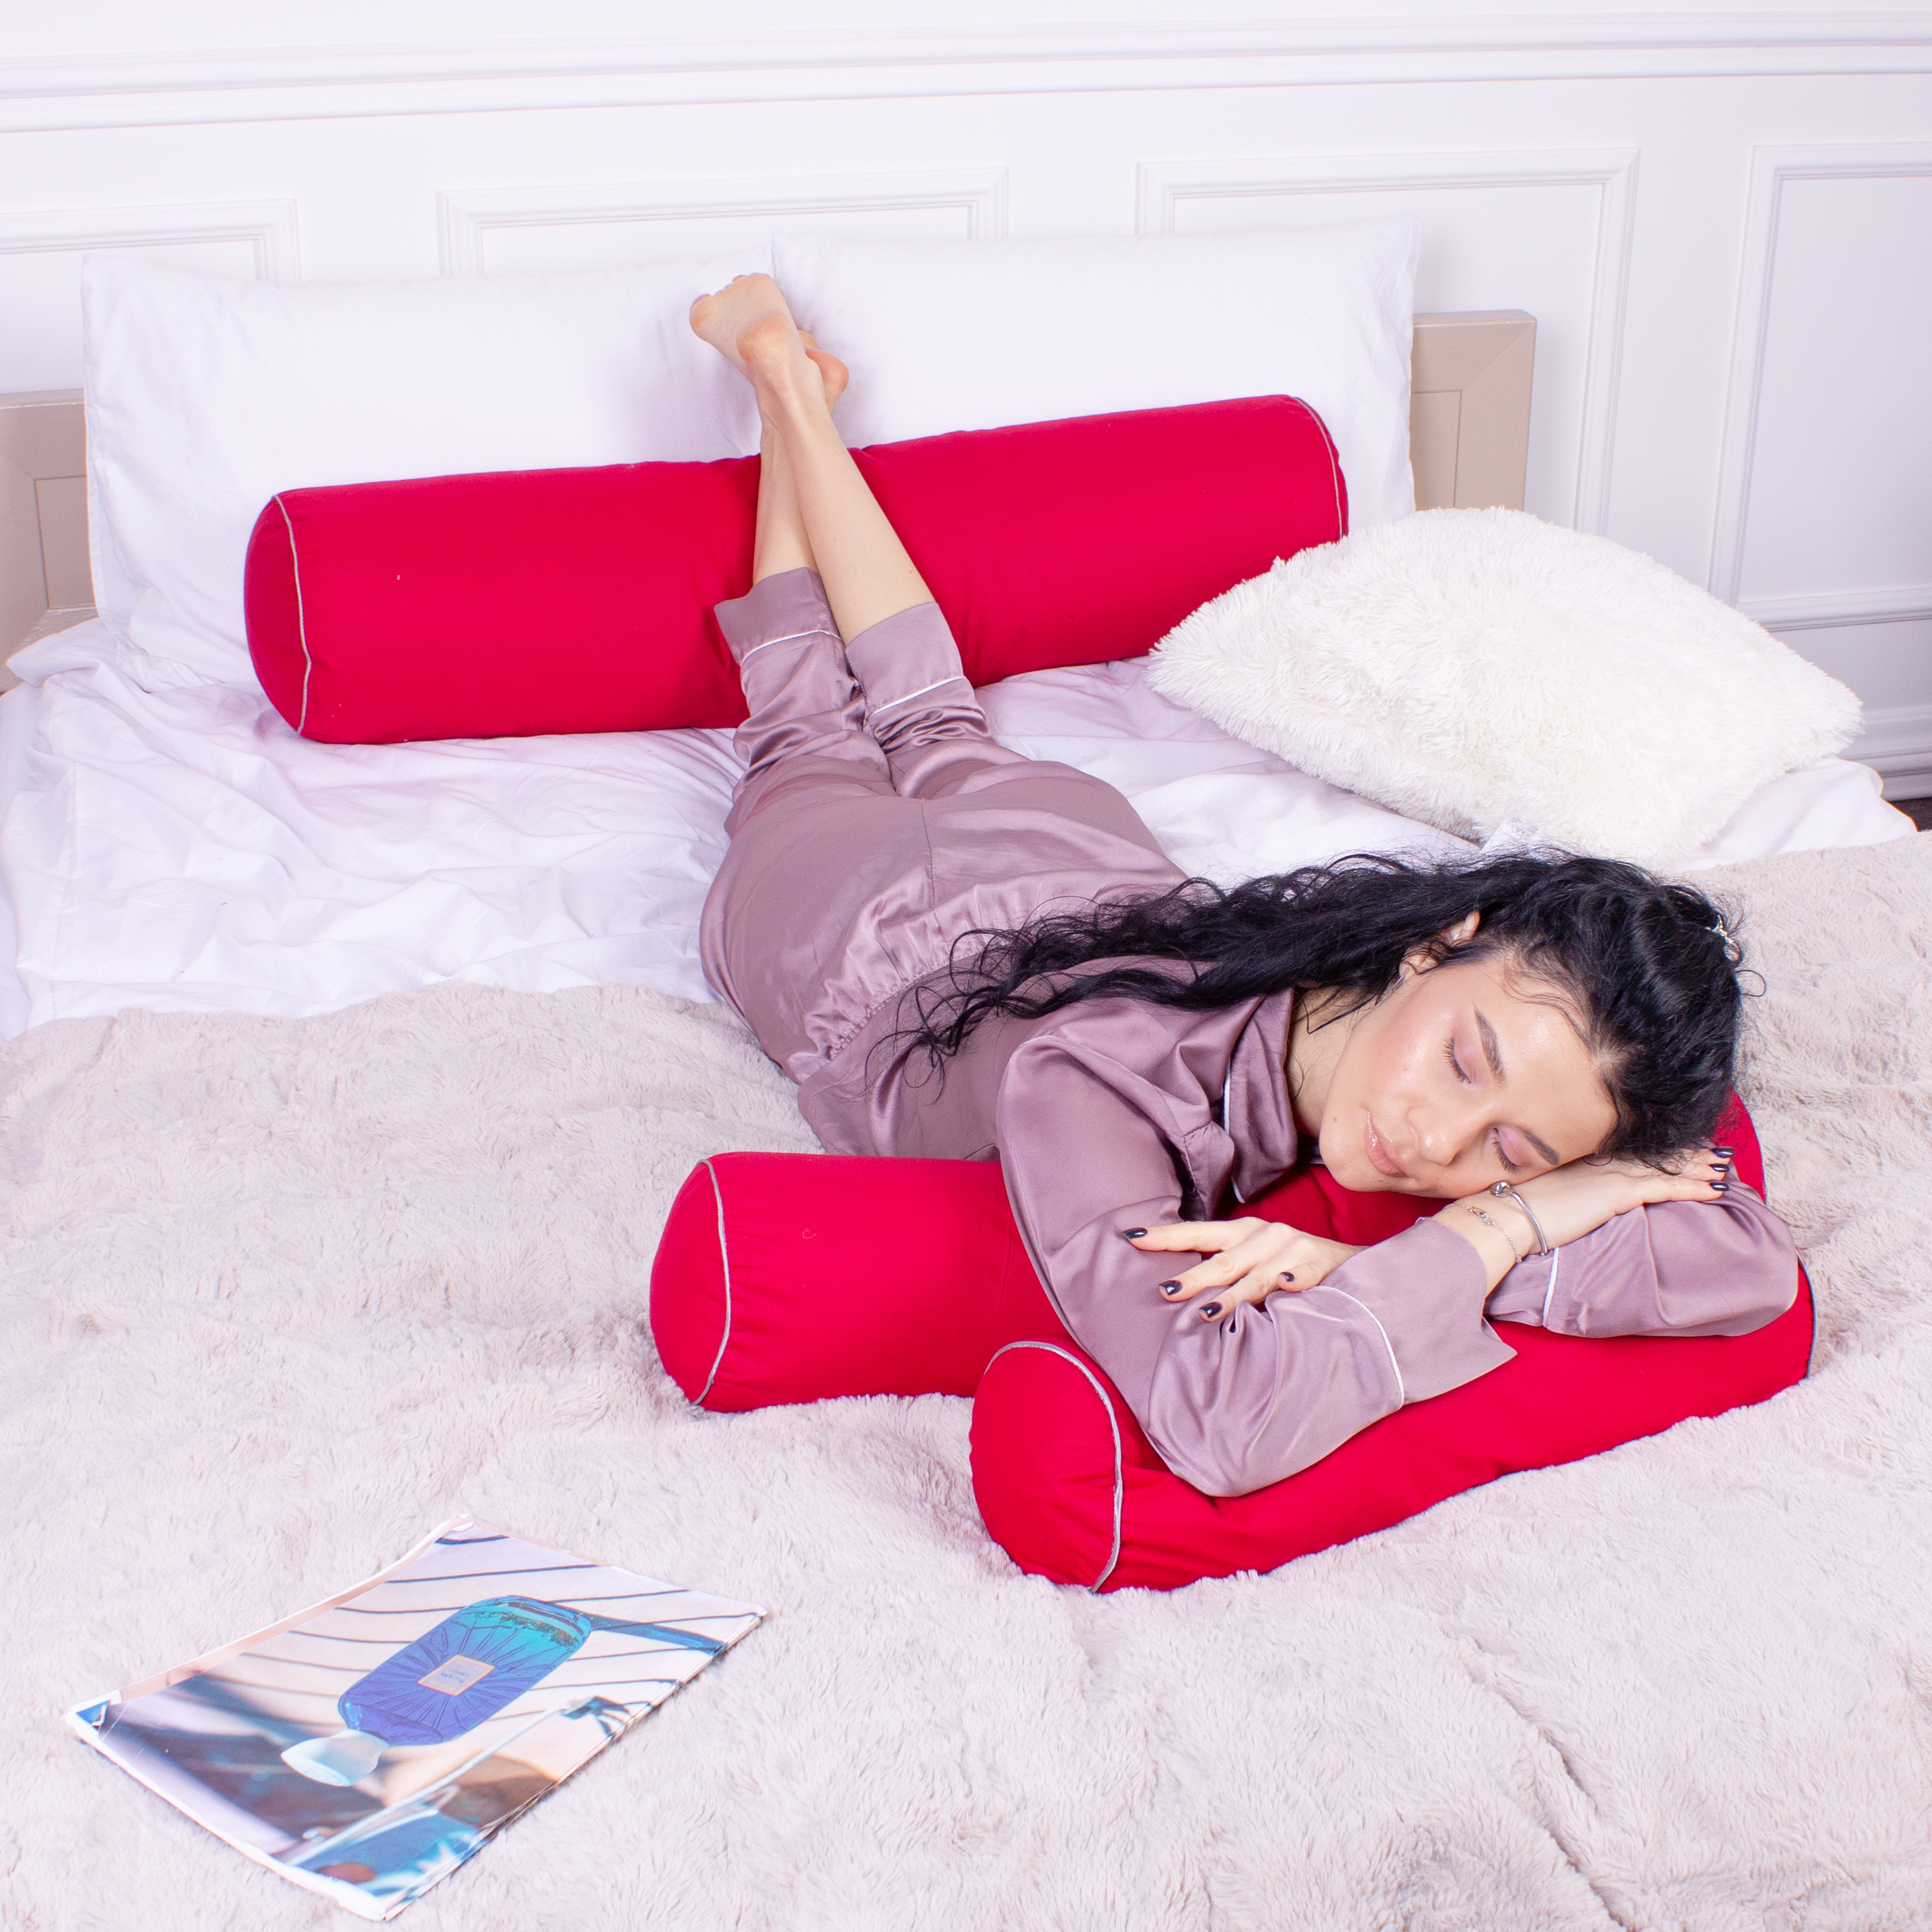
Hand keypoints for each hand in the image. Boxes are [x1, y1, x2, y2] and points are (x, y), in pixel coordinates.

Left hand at [1124, 1218, 1364, 1323]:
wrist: (1353, 1266)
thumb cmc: (1293, 1267)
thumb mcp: (1256, 1262)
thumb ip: (1225, 1272)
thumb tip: (1175, 1291)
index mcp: (1244, 1233)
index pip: (1198, 1234)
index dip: (1165, 1236)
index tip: (1130, 1237)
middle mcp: (1265, 1235)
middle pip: (1221, 1260)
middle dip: (1192, 1277)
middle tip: (1164, 1292)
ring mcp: (1292, 1248)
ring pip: (1256, 1276)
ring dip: (1231, 1295)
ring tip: (1206, 1312)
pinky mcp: (1319, 1264)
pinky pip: (1300, 1277)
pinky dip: (1292, 1282)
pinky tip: (1284, 1289)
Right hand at [1507, 1146, 1732, 1250]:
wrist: (1509, 1216)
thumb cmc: (1520, 1211)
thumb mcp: (1549, 1195)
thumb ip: (1570, 1191)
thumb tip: (1579, 1199)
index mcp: (1587, 1161)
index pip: (1635, 1153)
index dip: (1664, 1150)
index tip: (1686, 1148)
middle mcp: (1603, 1162)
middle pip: (1656, 1155)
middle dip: (1690, 1154)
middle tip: (1718, 1153)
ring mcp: (1611, 1176)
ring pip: (1667, 1169)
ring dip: (1699, 1167)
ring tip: (1725, 1167)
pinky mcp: (1617, 1194)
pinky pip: (1666, 1189)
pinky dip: (1693, 1188)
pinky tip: (1714, 1189)